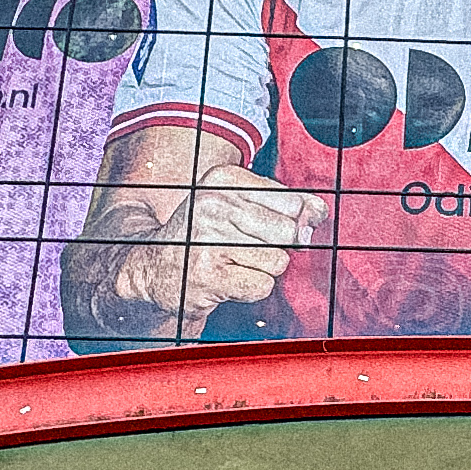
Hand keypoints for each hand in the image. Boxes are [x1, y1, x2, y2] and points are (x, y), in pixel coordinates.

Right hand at [175, 168, 320, 310]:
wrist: (153, 269)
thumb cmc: (204, 236)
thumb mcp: (237, 205)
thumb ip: (284, 205)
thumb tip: (317, 213)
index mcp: (223, 180)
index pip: (292, 202)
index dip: (291, 222)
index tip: (263, 229)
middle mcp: (213, 205)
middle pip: (287, 232)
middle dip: (275, 247)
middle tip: (243, 249)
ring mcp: (209, 240)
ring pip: (278, 261)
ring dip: (261, 270)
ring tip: (231, 264)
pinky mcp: (209, 276)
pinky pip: (262, 286)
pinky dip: (250, 290)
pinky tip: (226, 281)